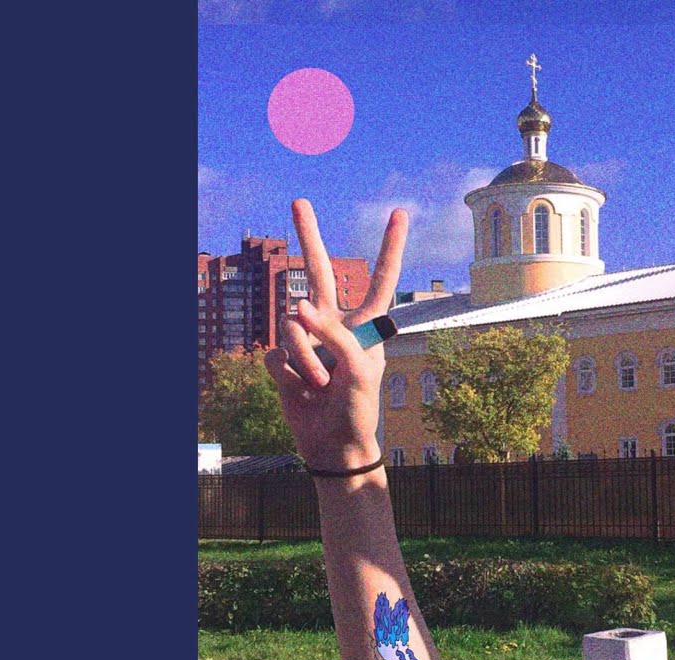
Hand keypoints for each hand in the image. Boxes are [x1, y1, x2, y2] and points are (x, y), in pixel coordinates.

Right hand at [263, 198, 407, 471]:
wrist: (332, 444)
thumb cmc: (357, 408)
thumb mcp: (358, 371)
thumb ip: (332, 335)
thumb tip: (295, 308)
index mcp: (366, 325)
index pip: (380, 279)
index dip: (390, 247)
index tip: (400, 212)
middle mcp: (335, 324)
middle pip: (319, 272)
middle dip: (309, 236)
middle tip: (298, 200)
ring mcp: (306, 338)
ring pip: (292, 329)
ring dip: (305, 362)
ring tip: (319, 386)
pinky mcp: (282, 357)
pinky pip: (275, 354)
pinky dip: (287, 374)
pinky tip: (298, 390)